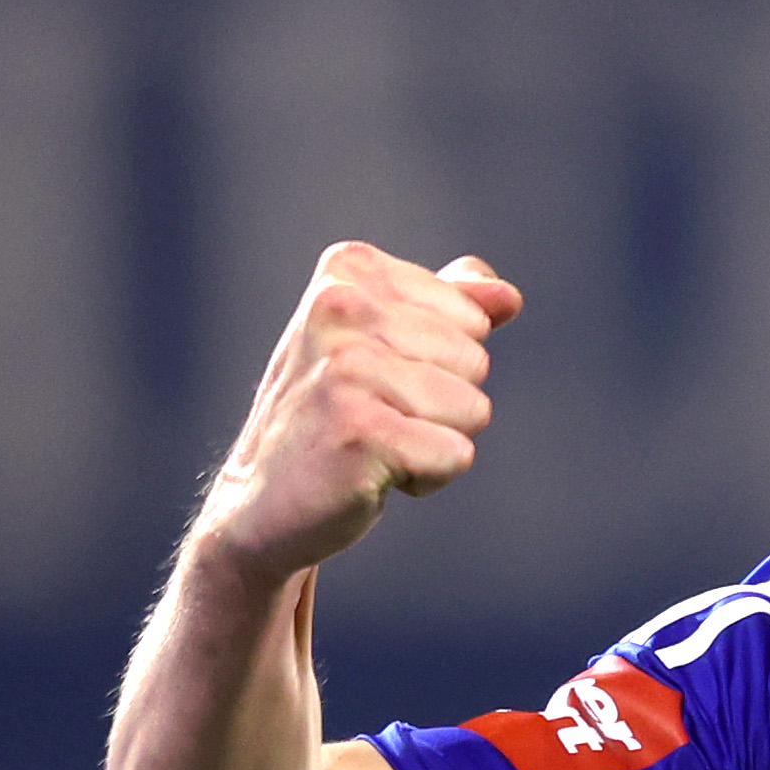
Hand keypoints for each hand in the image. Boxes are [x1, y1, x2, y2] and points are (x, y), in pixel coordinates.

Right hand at [196, 244, 523, 582]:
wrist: (261, 498)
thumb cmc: (333, 415)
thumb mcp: (385, 343)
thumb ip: (451, 307)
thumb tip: (507, 295)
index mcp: (350, 270)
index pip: (473, 317)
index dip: (442, 362)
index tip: (379, 379)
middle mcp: (340, 306)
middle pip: (476, 361)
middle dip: (442, 403)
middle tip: (373, 416)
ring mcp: (346, 367)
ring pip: (473, 408)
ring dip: (434, 441)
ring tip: (372, 443)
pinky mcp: (359, 429)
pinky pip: (456, 454)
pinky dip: (427, 477)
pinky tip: (370, 473)